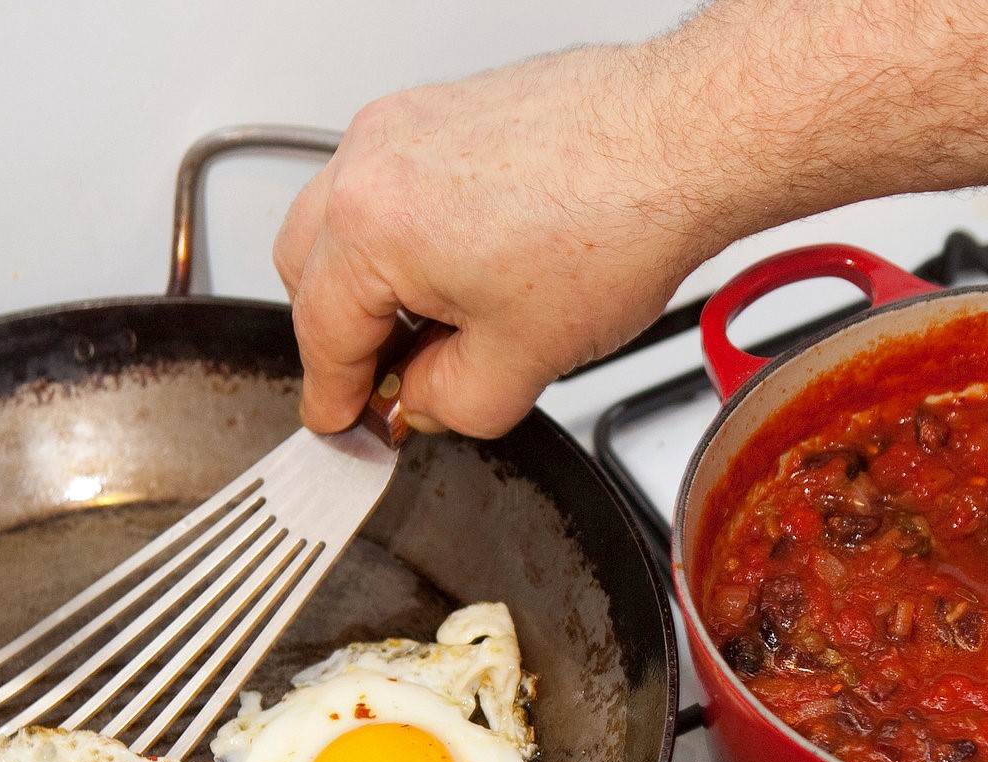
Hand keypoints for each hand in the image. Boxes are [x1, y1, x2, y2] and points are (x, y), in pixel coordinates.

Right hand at [274, 45, 721, 439]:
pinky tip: (463, 274)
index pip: (320, 336)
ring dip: (371, 284)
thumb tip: (419, 404)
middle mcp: (372, 160)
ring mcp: (403, 125)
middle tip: (391, 384)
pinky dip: (403, 238)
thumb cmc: (615, 227)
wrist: (681, 144)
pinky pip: (387, 185)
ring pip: (343, 223)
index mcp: (371, 227)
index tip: (341, 426)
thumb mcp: (517, 367)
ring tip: (437, 330)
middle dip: (341, 335)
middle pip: (306, 270)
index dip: (333, 398)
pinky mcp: (439, 110)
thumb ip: (445, 406)